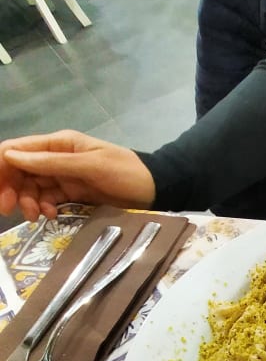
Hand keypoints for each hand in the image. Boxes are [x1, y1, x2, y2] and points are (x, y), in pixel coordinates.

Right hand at [0, 130, 155, 221]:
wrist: (155, 190)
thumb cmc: (126, 172)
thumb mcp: (91, 165)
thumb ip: (53, 162)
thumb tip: (11, 156)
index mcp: (59, 143)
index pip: (17, 150)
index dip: (1, 166)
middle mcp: (57, 158)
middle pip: (20, 171)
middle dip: (11, 188)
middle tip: (8, 209)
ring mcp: (64, 177)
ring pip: (32, 188)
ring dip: (27, 202)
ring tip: (35, 216)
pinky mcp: (73, 194)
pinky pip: (48, 200)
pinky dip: (44, 208)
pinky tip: (49, 216)